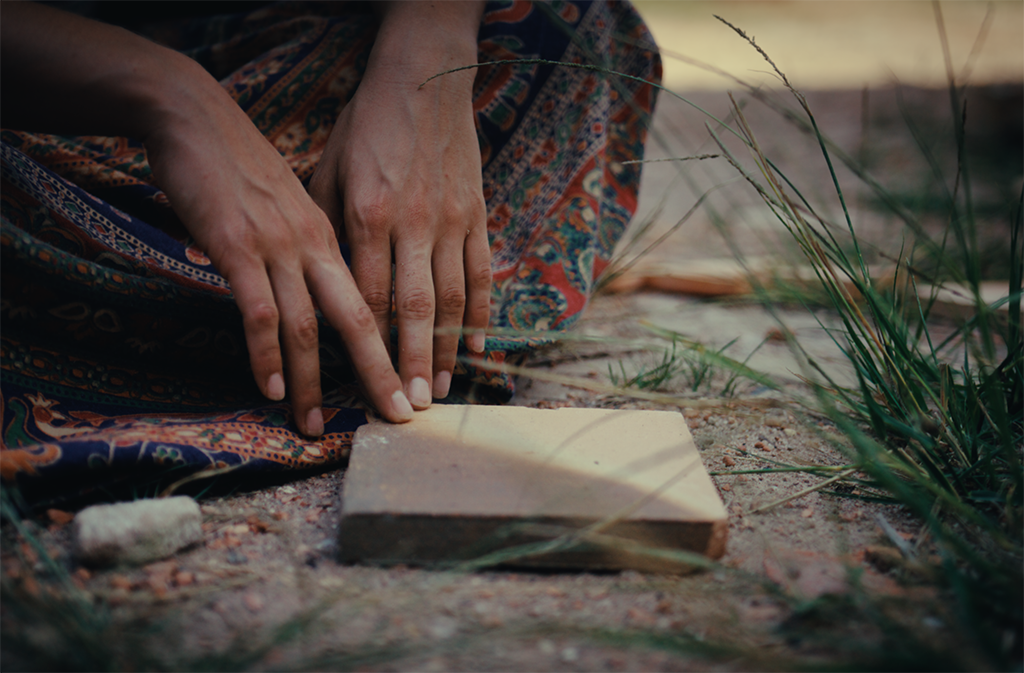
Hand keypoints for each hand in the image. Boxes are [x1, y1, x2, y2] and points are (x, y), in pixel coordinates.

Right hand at [143, 58, 414, 433]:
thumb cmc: (240, 165)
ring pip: (307, 325)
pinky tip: (269, 388)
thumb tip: (316, 286)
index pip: (374, 300)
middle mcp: (315, 245)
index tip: (408, 383)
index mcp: (333, 236)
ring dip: (312, 381)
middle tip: (398, 416)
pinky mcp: (236, 248)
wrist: (195, 118)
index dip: (395, 345)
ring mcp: (278, 246)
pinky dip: (265, 355)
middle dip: (380, 372)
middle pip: (359, 319)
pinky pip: (259, 312)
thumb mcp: (291, 204)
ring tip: (315, 424)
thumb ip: (308, 246)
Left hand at [308, 2, 490, 406]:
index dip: (367, 346)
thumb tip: (320, 284)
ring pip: (451, 297)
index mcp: (369, 213)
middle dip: (411, 364)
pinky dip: (482, 313)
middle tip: (411, 408)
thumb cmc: (368, 126)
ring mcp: (450, 220)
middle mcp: (413, 223)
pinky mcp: (476, 214)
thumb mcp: (330, 169)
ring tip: (442, 389)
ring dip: (447, 349)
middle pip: (413, 309)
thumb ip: (328, 227)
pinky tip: (478, 347)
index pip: (367, 295)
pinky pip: (482, 272)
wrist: (424, 79)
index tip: (365, 384)